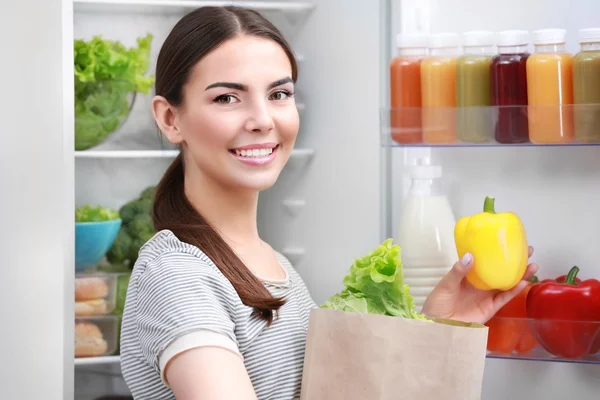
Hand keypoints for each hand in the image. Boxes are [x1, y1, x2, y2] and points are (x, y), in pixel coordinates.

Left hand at [421, 246, 538, 324]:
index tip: (510, 242)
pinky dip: (514, 291)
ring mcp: (487, 295)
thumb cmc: (437, 302)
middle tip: (530, 250)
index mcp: (469, 274)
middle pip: (501, 271)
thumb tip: (471, 256)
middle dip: (516, 262)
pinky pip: (504, 298)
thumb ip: (458, 271)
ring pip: (507, 284)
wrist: (438, 325)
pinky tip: (524, 283)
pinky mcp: (490, 308)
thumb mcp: (446, 284)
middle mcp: (481, 283)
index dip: (498, 252)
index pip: (486, 260)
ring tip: (533, 266)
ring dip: (521, 276)